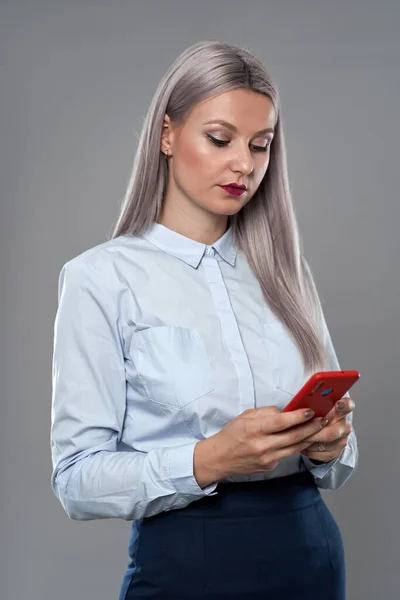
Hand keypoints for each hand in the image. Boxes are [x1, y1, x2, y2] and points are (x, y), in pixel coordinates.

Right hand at [207, 406, 328, 479]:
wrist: (220, 457)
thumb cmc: (233, 433)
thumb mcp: (246, 416)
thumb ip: (266, 413)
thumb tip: (286, 411)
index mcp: (254, 429)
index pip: (280, 422)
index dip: (297, 416)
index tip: (310, 410)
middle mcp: (262, 445)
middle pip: (293, 436)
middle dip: (311, 427)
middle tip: (324, 420)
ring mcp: (267, 458)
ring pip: (295, 447)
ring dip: (309, 437)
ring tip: (321, 428)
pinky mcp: (270, 467)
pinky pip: (287, 455)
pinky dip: (297, 446)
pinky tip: (304, 439)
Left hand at [300, 397, 354, 462]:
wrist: (321, 433)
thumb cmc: (316, 416)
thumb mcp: (316, 407)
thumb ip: (313, 404)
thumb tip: (300, 404)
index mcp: (341, 410)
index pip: (348, 405)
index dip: (344, 405)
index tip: (338, 404)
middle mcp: (344, 425)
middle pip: (331, 432)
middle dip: (312, 433)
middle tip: (299, 430)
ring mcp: (342, 440)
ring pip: (324, 444)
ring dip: (308, 442)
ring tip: (298, 437)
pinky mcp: (336, 452)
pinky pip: (320, 454)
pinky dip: (308, 450)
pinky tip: (302, 445)